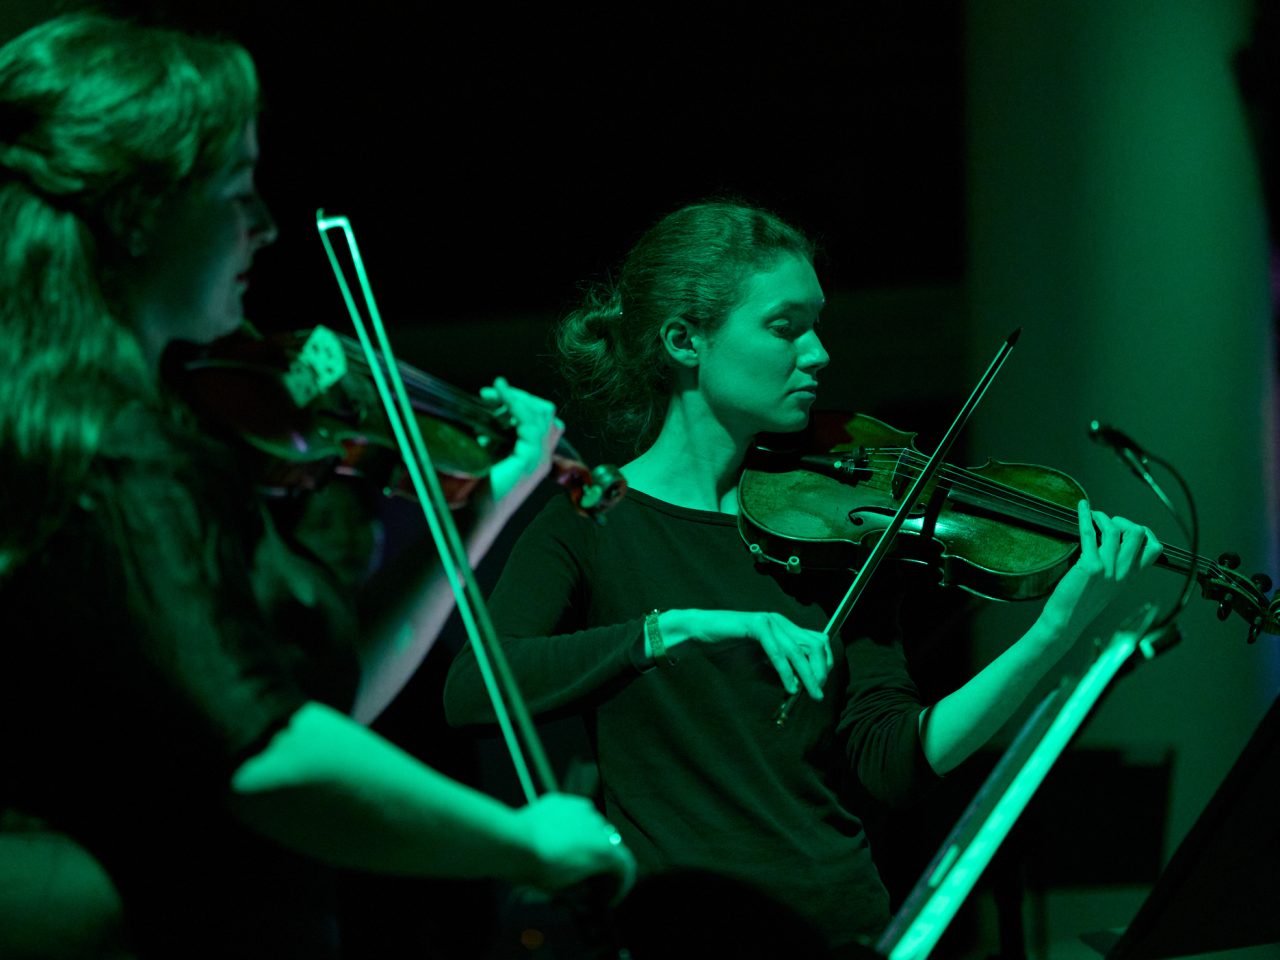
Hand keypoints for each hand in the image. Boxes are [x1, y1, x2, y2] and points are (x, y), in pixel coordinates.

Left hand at [481, 377, 562, 504]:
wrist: (479, 514)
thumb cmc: (482, 487)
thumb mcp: (494, 456)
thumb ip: (500, 437)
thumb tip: (492, 411)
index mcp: (537, 456)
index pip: (544, 418)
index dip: (523, 401)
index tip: (496, 393)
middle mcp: (543, 456)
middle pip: (546, 412)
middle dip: (520, 395)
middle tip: (494, 391)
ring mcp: (538, 458)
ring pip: (540, 414)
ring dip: (515, 398)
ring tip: (492, 393)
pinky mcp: (527, 460)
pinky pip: (528, 424)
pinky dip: (514, 407)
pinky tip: (499, 403)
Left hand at [513, 793, 635, 903]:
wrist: (513, 841)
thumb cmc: (539, 869)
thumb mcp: (565, 890)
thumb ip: (584, 888)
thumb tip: (585, 889)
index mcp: (606, 851)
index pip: (626, 867)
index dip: (621, 885)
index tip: (610, 897)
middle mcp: (600, 826)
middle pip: (610, 845)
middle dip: (602, 862)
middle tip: (587, 876)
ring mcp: (582, 809)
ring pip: (592, 827)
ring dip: (586, 841)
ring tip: (566, 854)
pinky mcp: (564, 801)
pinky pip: (574, 814)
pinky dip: (571, 825)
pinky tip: (555, 835)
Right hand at [673, 610, 831, 699]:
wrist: (698, 636)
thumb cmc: (725, 651)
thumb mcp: (756, 669)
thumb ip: (776, 676)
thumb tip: (798, 689)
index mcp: (784, 630)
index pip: (817, 644)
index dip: (823, 666)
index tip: (818, 687)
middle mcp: (781, 623)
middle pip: (815, 644)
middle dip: (820, 671)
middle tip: (817, 693)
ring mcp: (770, 622)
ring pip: (799, 649)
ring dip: (808, 674)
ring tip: (810, 693)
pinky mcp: (757, 625)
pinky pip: (777, 651)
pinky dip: (786, 671)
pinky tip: (790, 687)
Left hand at [1038, 500, 1162, 639]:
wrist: (1065, 622)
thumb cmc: (1082, 603)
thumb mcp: (1109, 586)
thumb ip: (1117, 569)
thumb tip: (1113, 544)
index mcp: (1130, 577)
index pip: (1154, 549)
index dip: (1145, 532)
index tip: (1128, 529)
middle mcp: (1123, 572)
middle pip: (1138, 534)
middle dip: (1123, 520)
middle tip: (1107, 523)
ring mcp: (1108, 569)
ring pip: (1116, 530)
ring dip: (1102, 516)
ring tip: (1092, 516)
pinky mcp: (1089, 567)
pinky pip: (1090, 533)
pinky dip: (1085, 516)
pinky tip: (1081, 507)